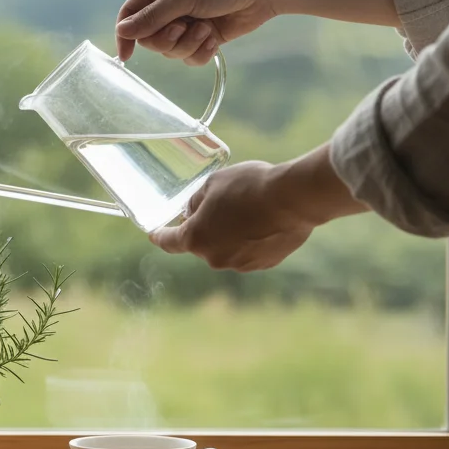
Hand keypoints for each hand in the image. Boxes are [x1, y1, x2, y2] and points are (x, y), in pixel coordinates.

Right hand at [116, 0, 278, 63]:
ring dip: (187, 45)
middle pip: (149, 38)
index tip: (125, 56)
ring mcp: (187, 22)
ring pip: (170, 50)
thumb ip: (152, 17)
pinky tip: (214, 40)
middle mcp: (169, 4)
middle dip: (166, 39)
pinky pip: (189, 56)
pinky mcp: (203, 37)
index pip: (130, 14)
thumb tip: (122, 30)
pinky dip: (200, 52)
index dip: (126, 35)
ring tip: (206, 30)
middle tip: (182, 29)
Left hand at [149, 162, 311, 271]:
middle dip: (206, 225)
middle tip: (223, 202)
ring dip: (231, 232)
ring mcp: (240, 264)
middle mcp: (214, 258)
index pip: (169, 241)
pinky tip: (265, 221)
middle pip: (202, 242)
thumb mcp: (213, 183)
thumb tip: (193, 212)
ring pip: (227, 247)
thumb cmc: (250, 186)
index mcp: (195, 238)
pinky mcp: (264, 264)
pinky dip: (251, 239)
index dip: (160, 236)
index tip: (153, 234)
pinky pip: (249, 251)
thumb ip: (196, 201)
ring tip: (250, 208)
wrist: (294, 199)